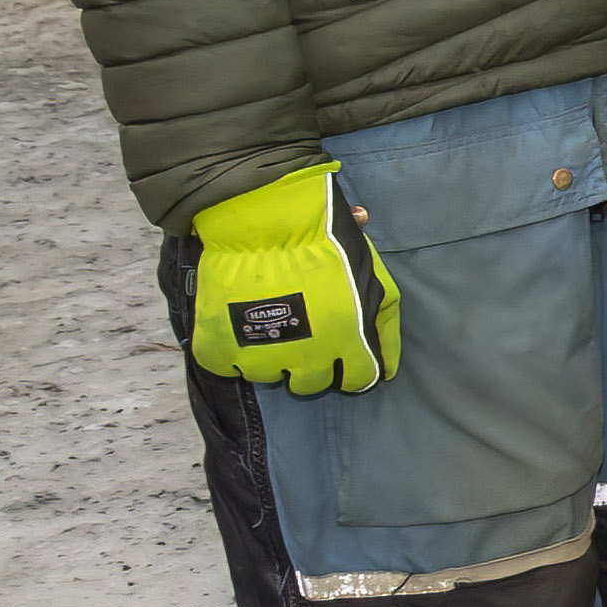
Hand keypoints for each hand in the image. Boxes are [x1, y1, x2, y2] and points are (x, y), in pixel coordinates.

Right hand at [184, 162, 401, 394]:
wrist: (264, 222)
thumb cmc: (327, 245)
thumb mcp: (373, 278)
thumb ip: (383, 323)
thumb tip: (388, 368)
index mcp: (347, 343)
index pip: (357, 380)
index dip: (352, 367)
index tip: (343, 352)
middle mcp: (305, 359)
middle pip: (311, 384)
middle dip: (311, 363)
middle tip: (303, 332)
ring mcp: (258, 358)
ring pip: (269, 376)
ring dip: (270, 355)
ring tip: (269, 321)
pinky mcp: (217, 350)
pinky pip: (227, 366)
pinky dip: (230, 350)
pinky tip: (238, 324)